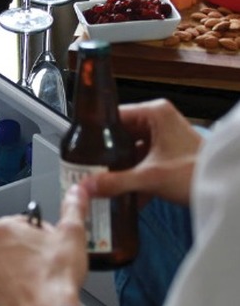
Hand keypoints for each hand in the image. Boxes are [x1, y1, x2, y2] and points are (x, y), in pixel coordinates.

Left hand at [0, 185, 87, 305]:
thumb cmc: (55, 279)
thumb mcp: (71, 235)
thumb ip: (73, 208)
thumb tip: (77, 193)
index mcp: (1, 230)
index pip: (21, 222)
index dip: (40, 232)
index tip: (50, 242)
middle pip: (11, 245)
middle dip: (28, 251)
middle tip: (48, 261)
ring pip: (5, 267)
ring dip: (19, 271)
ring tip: (41, 279)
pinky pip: (2, 289)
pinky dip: (14, 290)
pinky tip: (32, 293)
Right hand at [82, 99, 201, 205]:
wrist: (226, 190)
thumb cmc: (197, 173)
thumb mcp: (150, 177)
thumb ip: (114, 182)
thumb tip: (85, 186)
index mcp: (154, 113)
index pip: (113, 115)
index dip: (96, 132)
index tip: (80, 147)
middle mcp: (159, 120)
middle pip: (120, 134)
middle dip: (107, 155)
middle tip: (88, 168)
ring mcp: (164, 136)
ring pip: (131, 149)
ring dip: (120, 168)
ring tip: (103, 181)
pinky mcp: (169, 153)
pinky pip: (143, 161)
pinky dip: (134, 175)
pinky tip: (123, 192)